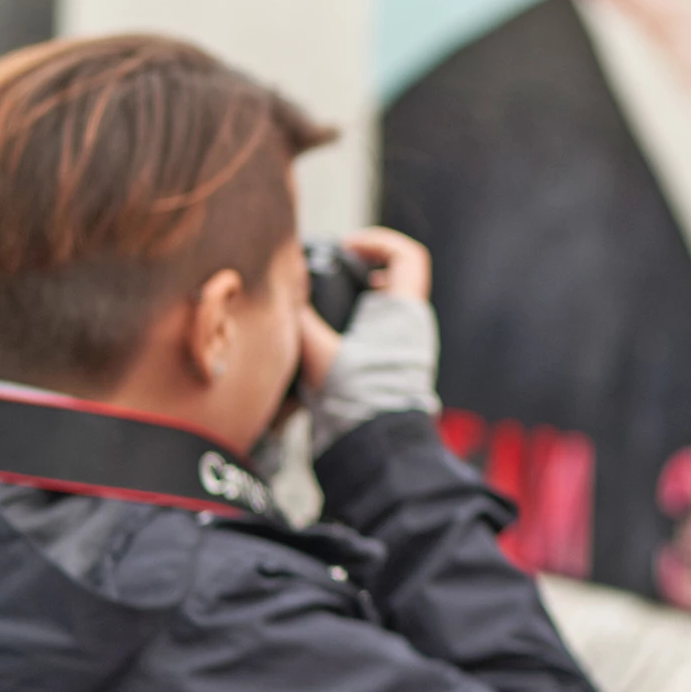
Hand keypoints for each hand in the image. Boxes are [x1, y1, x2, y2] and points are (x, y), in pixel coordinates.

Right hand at [295, 229, 431, 393]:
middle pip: (389, 281)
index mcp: (404, 312)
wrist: (377, 449)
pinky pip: (373, 335)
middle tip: (325, 276)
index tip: (346, 247)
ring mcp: (403, 349)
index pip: (406, 256)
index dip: (377, 242)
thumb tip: (280, 297)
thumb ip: (299, 320)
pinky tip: (320, 343)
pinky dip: (349, 329)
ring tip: (317, 311)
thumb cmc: (358, 400)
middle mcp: (410, 327)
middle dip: (355, 274)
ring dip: (350, 304)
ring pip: (379, 310)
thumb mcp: (320, 353)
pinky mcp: (390, 370)